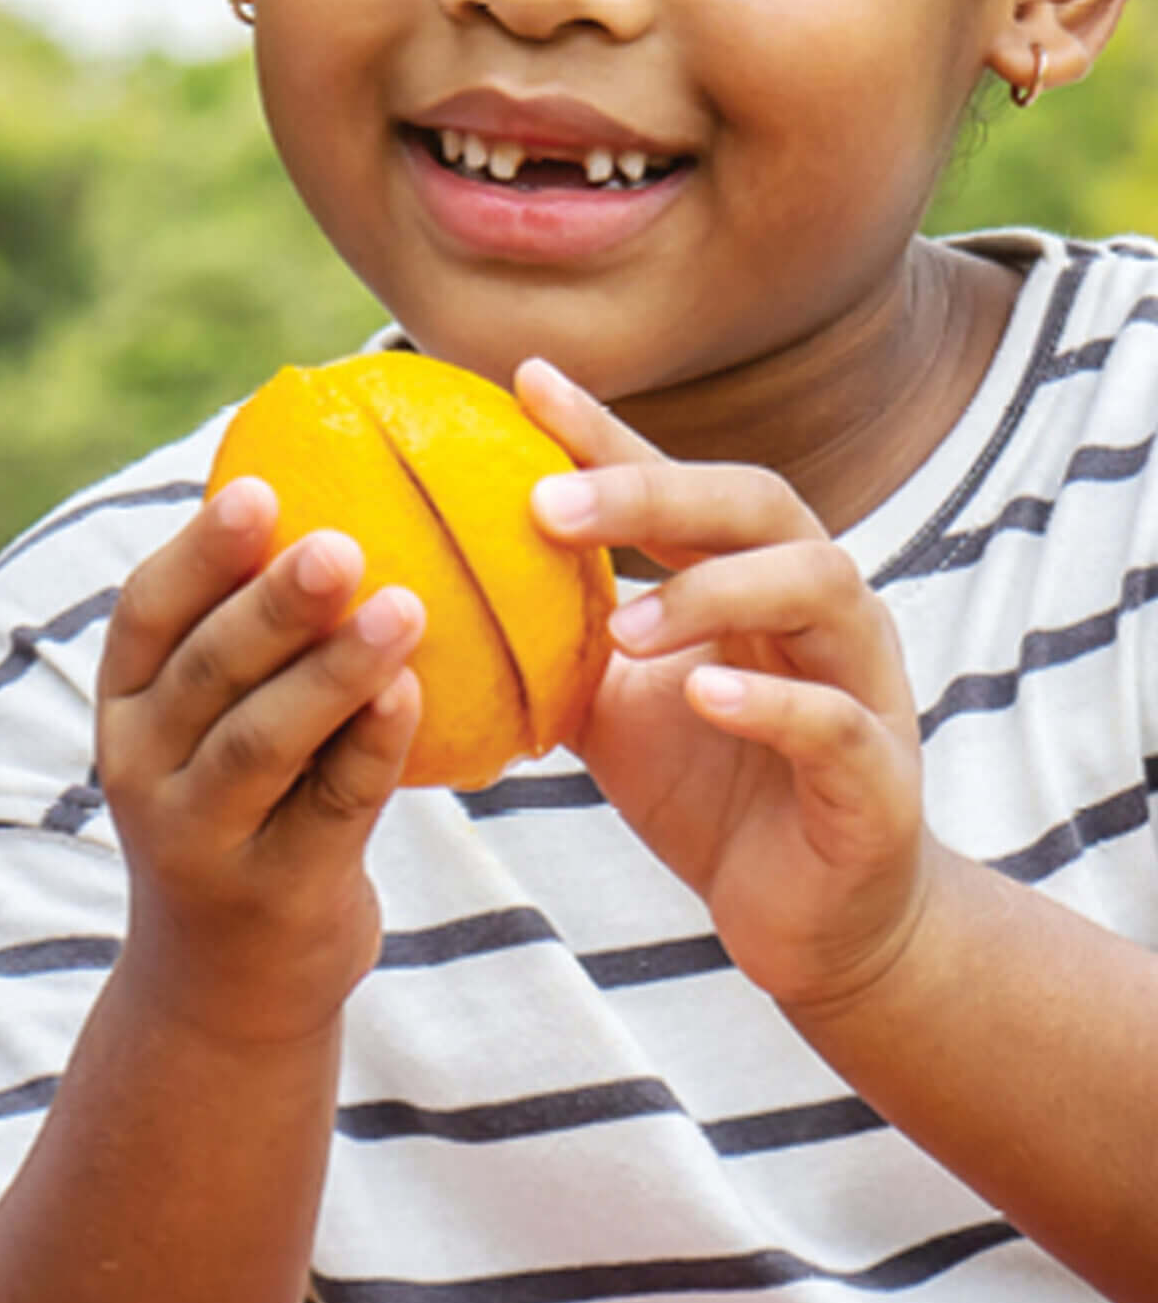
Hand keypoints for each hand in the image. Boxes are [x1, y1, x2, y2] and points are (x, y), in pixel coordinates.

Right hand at [96, 476, 424, 1033]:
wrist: (225, 989)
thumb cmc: (238, 817)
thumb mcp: (204, 734)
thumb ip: (242, 646)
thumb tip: (325, 499)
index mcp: (123, 711)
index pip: (144, 616)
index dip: (198, 551)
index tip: (259, 488)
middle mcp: (142, 771)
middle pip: (205, 670)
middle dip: (271, 601)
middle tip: (341, 540)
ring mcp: (201, 838)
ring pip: (261, 739)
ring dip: (333, 670)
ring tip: (404, 606)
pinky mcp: (273, 893)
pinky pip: (331, 806)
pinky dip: (373, 744)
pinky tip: (415, 691)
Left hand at [518, 360, 934, 1012]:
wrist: (811, 918)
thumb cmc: (709, 790)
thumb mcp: (605, 706)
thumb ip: (545, 643)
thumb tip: (424, 592)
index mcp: (748, 578)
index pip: (678, 482)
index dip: (605, 433)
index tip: (523, 384)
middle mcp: (815, 610)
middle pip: (758, 504)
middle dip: (653, 493)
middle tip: (546, 505)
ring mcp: (859, 684)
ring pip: (819, 586)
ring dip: (715, 591)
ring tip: (625, 624)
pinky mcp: (878, 778)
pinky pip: (838, 721)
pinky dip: (772, 703)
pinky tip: (703, 695)